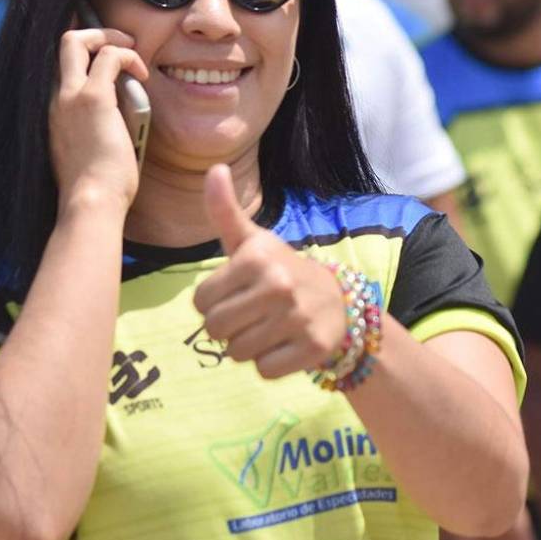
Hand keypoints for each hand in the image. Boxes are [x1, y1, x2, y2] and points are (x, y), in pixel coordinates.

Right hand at [49, 28, 148, 215]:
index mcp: (53, 112)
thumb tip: (118, 115)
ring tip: (133, 53)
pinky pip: (110, 56)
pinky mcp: (93, 98)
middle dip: (93, 32)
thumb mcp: (86, 151)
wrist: (90, 202)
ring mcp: (70, 96)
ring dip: (111, 38)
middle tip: (118, 44)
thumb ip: (92, 127)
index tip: (104, 56)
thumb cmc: (95, 189)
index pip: (57, 66)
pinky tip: (142, 75)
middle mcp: (55, 98)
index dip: (81, 52)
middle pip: (62, 42)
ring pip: (77, 40)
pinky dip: (128, 56)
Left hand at [192, 164, 344, 377]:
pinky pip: (264, 371)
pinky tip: (285, 344)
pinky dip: (270, 364)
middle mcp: (278, 285)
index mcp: (256, 258)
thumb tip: (214, 168)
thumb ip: (225, 211)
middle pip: (215, 331)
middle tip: (251, 316)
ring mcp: (298, 318)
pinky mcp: (312, 348)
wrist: (340, 303)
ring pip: (237, 353)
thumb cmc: (280, 271)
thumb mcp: (252, 241)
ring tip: (268, 328)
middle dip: (227, 328)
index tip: (236, 294)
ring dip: (247, 347)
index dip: (212, 304)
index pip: (200, 303)